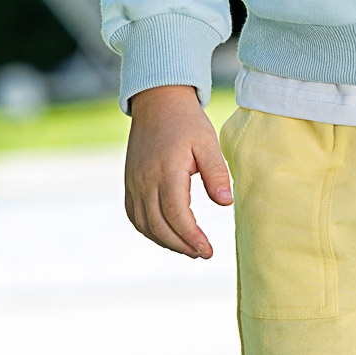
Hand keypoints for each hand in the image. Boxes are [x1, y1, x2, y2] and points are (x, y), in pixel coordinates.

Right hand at [124, 84, 232, 257]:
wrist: (158, 101)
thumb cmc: (187, 122)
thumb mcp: (207, 142)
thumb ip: (216, 172)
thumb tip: (225, 203)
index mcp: (166, 171)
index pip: (177, 215)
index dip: (192, 237)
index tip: (208, 250)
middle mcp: (145, 181)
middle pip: (159, 226)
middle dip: (181, 245)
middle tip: (203, 253)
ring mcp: (134, 182)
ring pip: (144, 225)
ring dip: (165, 241)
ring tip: (189, 248)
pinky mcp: (129, 182)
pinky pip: (135, 215)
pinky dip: (149, 230)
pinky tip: (167, 235)